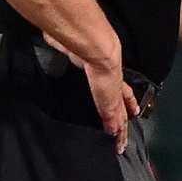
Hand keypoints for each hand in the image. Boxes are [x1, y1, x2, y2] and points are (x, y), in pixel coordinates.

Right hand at [41, 34, 135, 153]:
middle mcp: (114, 85)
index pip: (120, 88)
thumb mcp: (72, 44)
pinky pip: (115, 124)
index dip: (126, 97)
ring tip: (121, 144)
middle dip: (127, 115)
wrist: (96, 48)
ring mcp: (114, 97)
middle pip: (123, 104)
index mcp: (108, 71)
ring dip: (122, 132)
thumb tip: (50, 36)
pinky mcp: (109, 106)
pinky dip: (116, 134)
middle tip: (129, 126)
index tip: (132, 106)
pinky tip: (116, 143)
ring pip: (121, 118)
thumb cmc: (83, 42)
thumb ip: (63, 43)